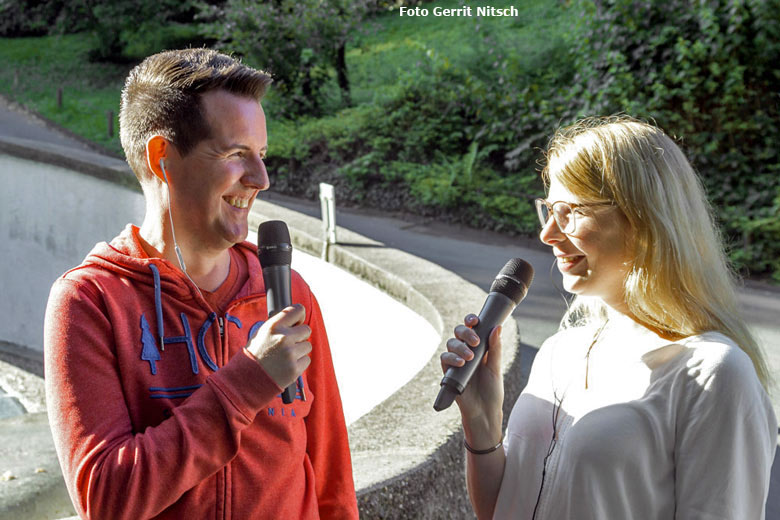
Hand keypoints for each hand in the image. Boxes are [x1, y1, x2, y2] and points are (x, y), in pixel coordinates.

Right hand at [246, 304, 311, 388]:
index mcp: (274, 326)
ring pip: (307, 346)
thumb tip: (296, 320)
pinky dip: (299, 363)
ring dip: (300, 350)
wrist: (246, 380)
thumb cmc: (254, 355)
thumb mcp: (261, 333)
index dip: (300, 316)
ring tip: (284, 356)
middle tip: (289, 343)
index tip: (298, 322)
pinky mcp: (294, 369)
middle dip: (300, 336)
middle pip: (306, 330)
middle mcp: (283, 338)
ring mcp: (290, 354)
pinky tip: (286, 365)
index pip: (298, 310)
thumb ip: (279, 325)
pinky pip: (306, 360)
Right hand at [440, 314, 503, 438]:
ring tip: (470, 357)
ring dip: (460, 347)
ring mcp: (456, 361)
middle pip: (459, 332)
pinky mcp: (448, 372)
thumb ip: (495, 347)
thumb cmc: (492, 390)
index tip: (475, 320)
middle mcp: (466, 351)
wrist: (484, 411)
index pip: (472, 328)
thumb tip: (497, 327)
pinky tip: (461, 363)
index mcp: (479, 347)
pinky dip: (452, 358)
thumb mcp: (496, 367)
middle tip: (476, 341)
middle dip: (466, 332)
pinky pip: (444, 358)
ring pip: (451, 343)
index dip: (470, 320)